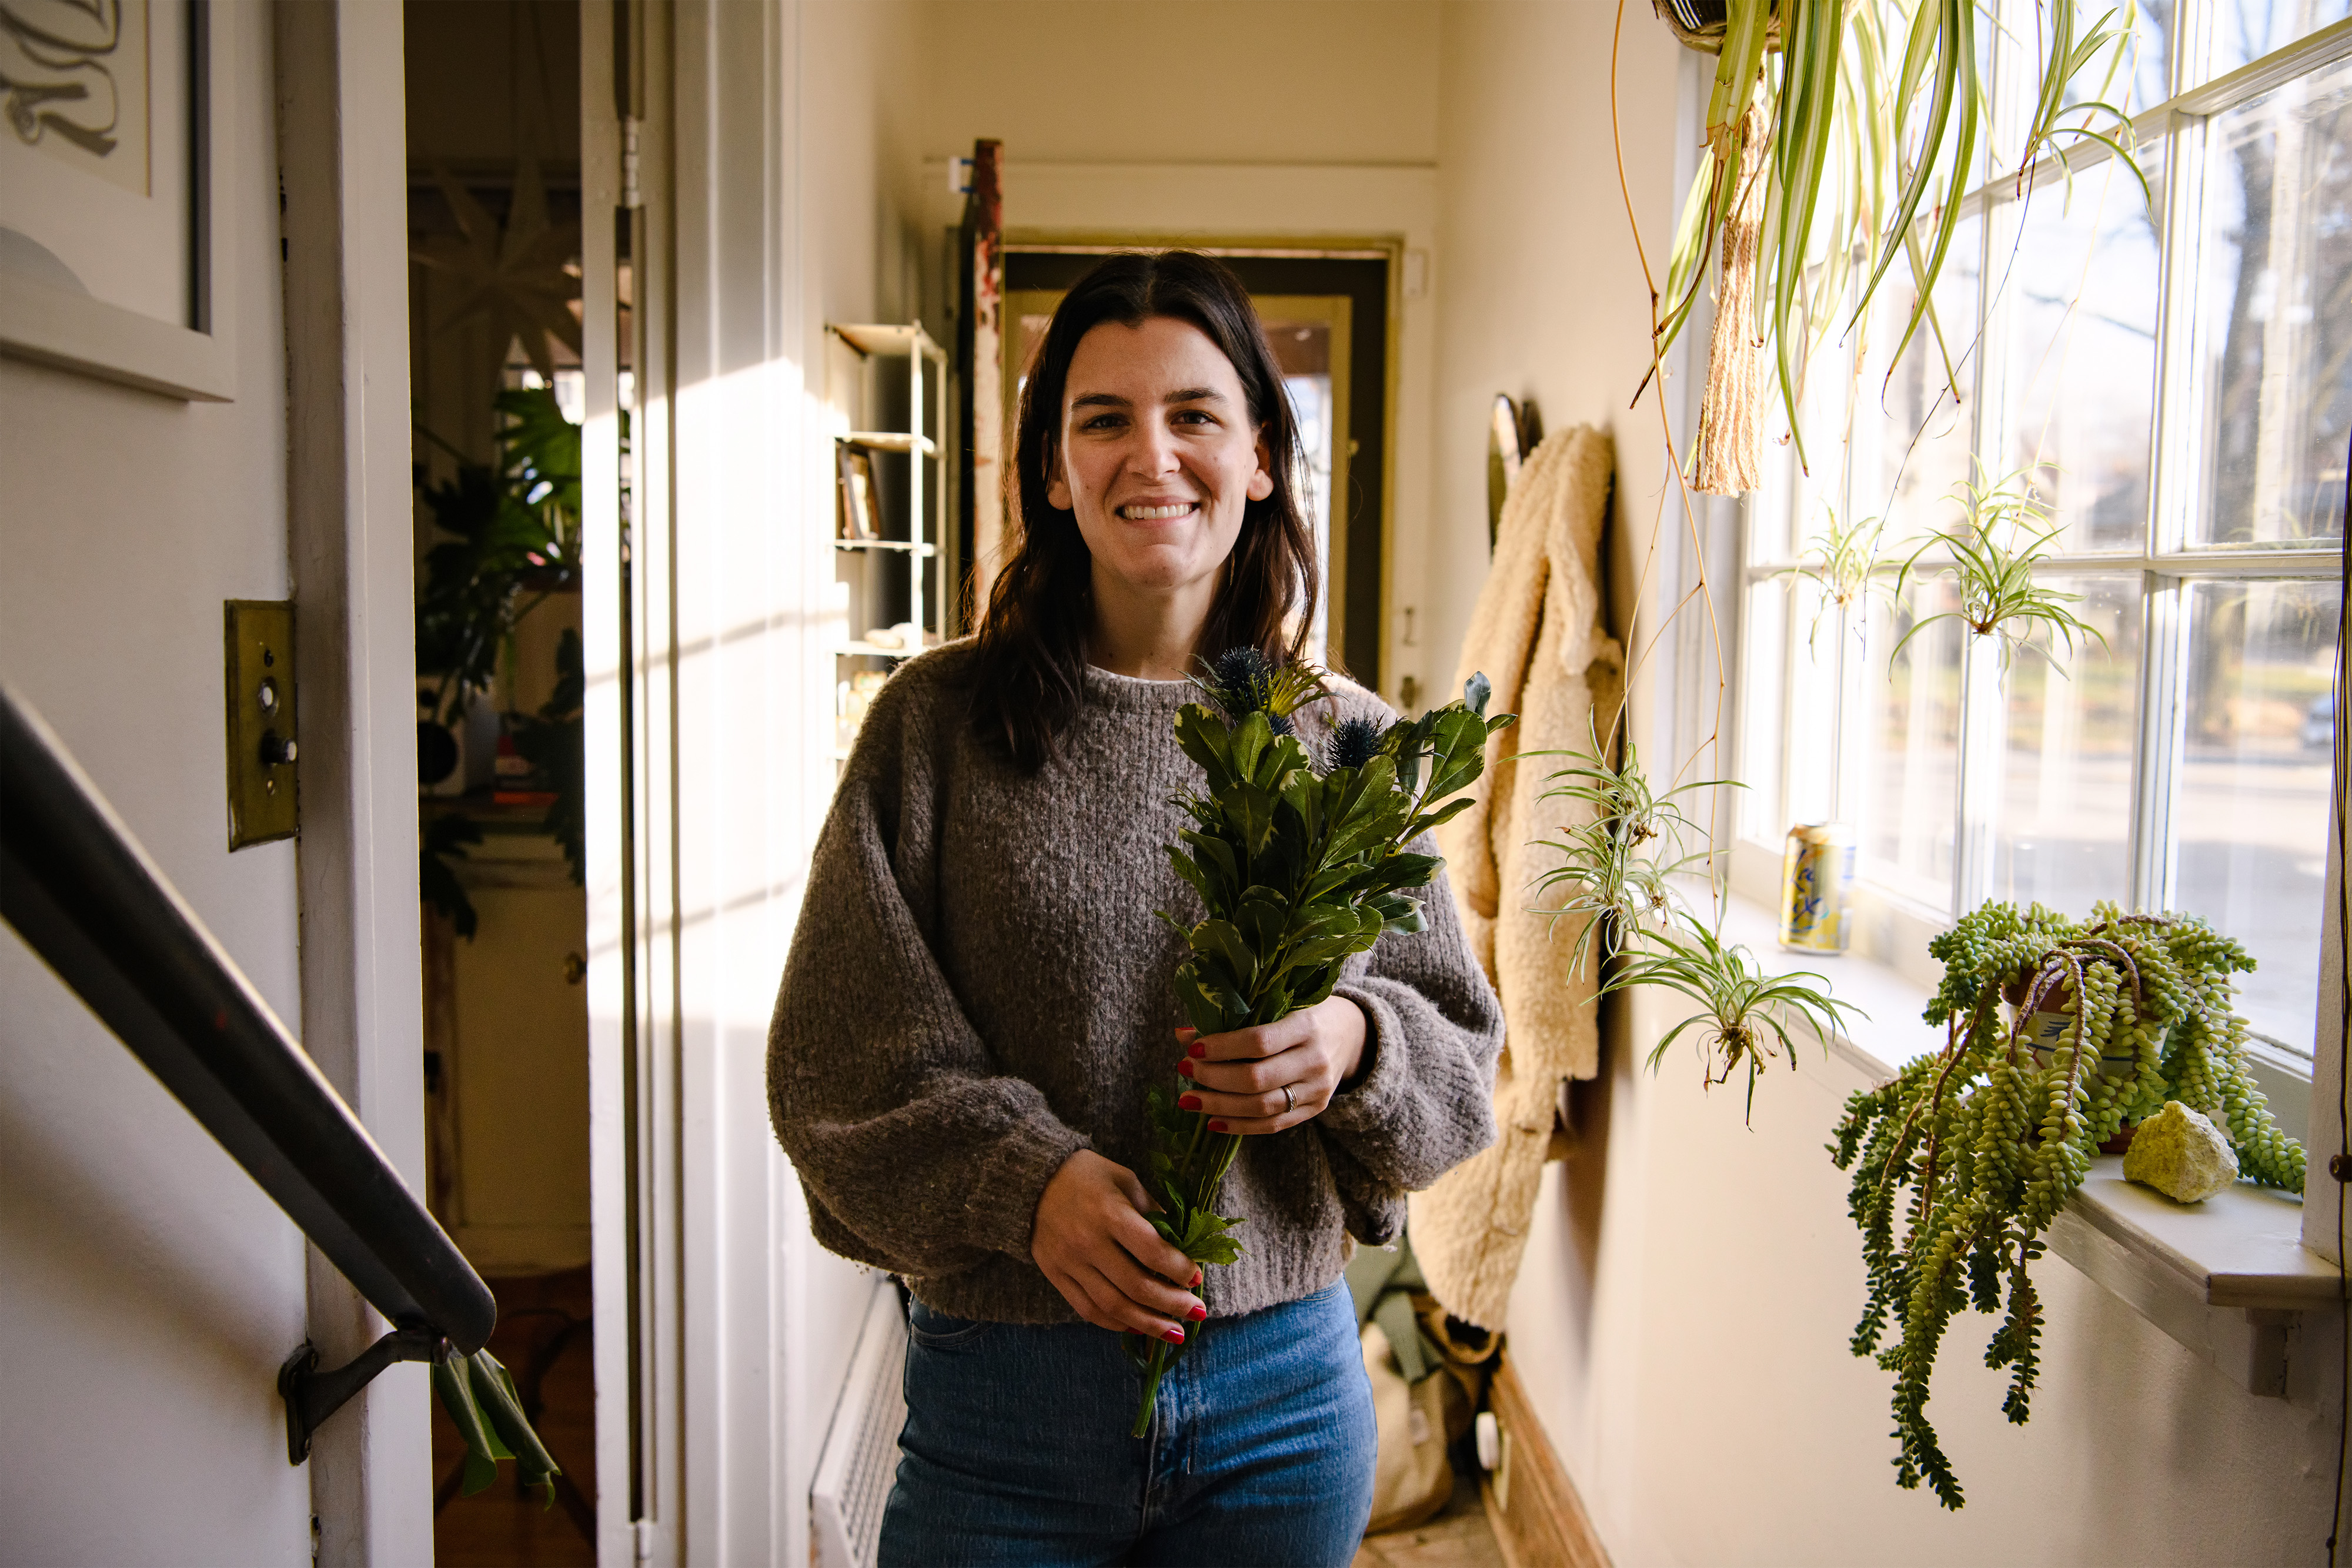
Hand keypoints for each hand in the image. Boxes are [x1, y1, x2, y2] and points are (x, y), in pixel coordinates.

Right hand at [1031, 1149, 1204, 1339]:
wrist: (1032, 1180)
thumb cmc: (1086, 1175)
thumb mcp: (1125, 1180)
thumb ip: (1152, 1211)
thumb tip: (1182, 1244)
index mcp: (1109, 1213)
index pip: (1152, 1252)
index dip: (1179, 1269)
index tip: (1197, 1278)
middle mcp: (1088, 1242)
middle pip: (1136, 1286)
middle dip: (1172, 1304)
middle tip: (1196, 1312)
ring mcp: (1069, 1263)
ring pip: (1114, 1307)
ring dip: (1149, 1324)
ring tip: (1175, 1332)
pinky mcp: (1055, 1276)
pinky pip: (1088, 1310)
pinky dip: (1116, 1324)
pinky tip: (1138, 1327)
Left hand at [1175, 996, 1367, 1134]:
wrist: (1353, 1034)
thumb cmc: (1306, 1011)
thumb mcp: (1280, 1004)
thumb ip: (1237, 1017)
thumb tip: (1183, 1035)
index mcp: (1307, 1026)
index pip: (1259, 1042)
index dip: (1222, 1048)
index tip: (1192, 1048)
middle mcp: (1315, 1060)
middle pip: (1257, 1079)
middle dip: (1213, 1077)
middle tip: (1184, 1070)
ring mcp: (1317, 1090)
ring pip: (1262, 1107)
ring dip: (1219, 1105)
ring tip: (1189, 1099)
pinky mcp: (1314, 1109)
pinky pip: (1272, 1125)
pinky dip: (1239, 1126)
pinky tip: (1212, 1121)